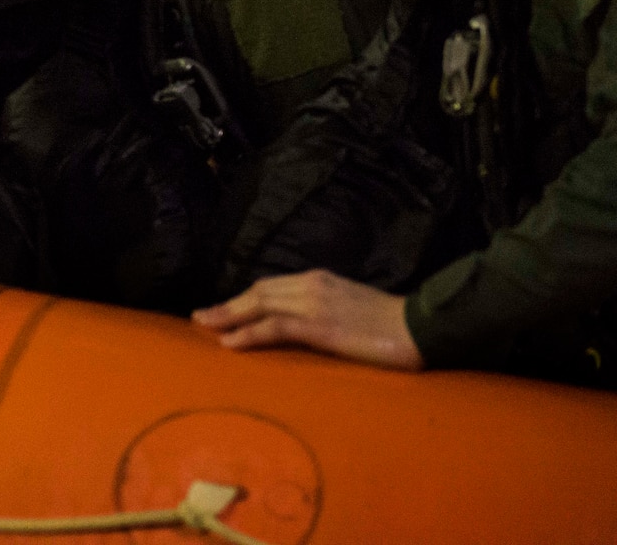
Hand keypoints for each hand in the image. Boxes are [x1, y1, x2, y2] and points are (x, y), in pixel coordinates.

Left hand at [193, 269, 423, 370]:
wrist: (421, 326)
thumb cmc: (390, 323)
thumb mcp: (350, 307)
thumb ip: (323, 309)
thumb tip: (301, 326)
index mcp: (318, 279)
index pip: (270, 286)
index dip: (243, 298)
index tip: (224, 310)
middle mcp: (311, 285)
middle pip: (258, 292)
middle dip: (228, 305)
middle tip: (202, 317)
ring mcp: (314, 303)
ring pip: (259, 305)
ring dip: (229, 316)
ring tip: (206, 327)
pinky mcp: (320, 326)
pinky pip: (274, 326)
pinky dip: (249, 333)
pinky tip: (231, 343)